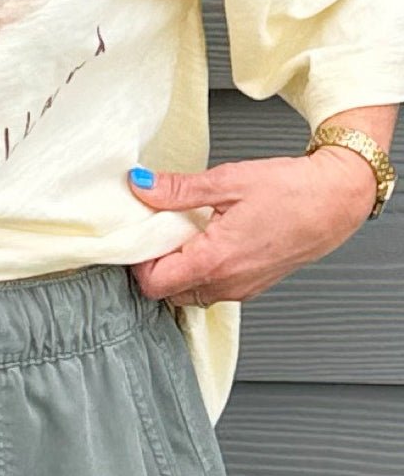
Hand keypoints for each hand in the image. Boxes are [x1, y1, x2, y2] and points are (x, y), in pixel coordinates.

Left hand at [125, 147, 377, 306]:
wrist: (337, 201)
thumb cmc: (292, 191)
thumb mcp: (228, 181)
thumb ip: (179, 189)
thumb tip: (142, 186)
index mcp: (213, 261)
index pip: (152, 283)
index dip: (139, 262)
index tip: (143, 237)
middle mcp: (223, 285)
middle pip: (166, 292)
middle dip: (157, 266)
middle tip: (163, 233)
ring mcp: (237, 291)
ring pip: (187, 294)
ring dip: (179, 270)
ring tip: (189, 236)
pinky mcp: (248, 289)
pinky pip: (210, 291)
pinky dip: (201, 273)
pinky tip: (211, 243)